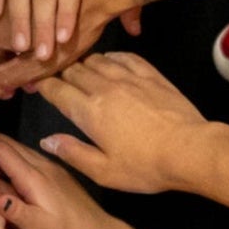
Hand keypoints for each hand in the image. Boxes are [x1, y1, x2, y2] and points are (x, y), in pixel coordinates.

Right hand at [0, 125, 109, 228]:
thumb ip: (16, 212)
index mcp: (34, 178)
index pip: (3, 151)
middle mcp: (42, 167)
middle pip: (9, 144)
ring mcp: (50, 168)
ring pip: (18, 148)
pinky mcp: (55, 174)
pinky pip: (26, 155)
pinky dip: (9, 150)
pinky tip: (5, 156)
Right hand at [32, 53, 224, 196]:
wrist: (190, 150)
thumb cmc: (145, 167)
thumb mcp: (103, 172)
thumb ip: (72, 153)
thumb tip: (46, 140)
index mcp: (89, 111)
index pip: (57, 89)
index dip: (43, 86)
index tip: (38, 87)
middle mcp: (104, 87)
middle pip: (74, 70)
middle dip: (62, 75)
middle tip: (58, 83)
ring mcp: (129, 77)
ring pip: (97, 60)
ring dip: (85, 65)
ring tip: (83, 75)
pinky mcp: (151, 74)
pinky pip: (125, 56)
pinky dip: (112, 58)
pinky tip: (111, 64)